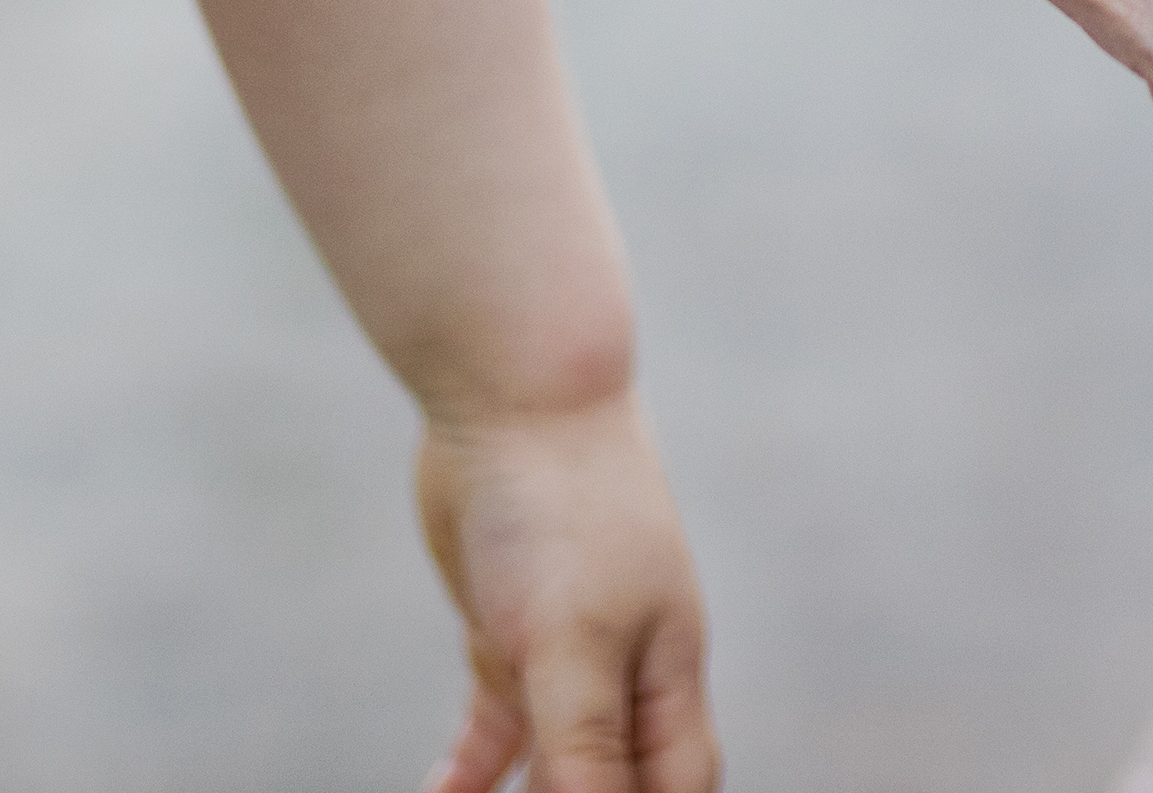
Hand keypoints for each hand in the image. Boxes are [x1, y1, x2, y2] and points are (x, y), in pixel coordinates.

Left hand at [413, 386, 720, 792]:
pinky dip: (475, 770)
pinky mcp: (507, 631)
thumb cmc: (563, 513)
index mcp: (668, 674)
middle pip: (618, 782)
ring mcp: (565, 651)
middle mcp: (627, 670)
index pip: (677, 786)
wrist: (515, 398)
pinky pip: (498, 725)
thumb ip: (585, 747)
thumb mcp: (571, 644)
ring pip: (556, 761)